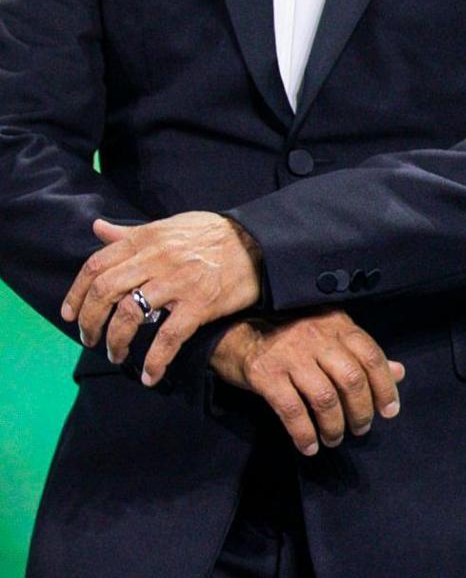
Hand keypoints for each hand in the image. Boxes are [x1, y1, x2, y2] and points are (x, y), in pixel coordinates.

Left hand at [62, 214, 265, 383]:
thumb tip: (98, 229)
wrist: (262, 242)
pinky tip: (150, 375)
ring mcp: (178, 282)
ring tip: (115, 355)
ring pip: (129, 315)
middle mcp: (157, 259)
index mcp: (146, 240)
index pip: (95, 266)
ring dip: (115, 341)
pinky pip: (169, 336)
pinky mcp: (201, 303)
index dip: (76, 293)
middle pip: (105, 292)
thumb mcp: (170, 226)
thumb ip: (131, 233)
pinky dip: (155, 360)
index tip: (69, 314)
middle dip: (89, 321)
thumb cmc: (213, 235)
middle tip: (88, 339)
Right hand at [210, 311, 405, 456]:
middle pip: (352, 379)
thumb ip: (363, 355)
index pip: (372, 357)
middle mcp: (318, 338)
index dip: (385, 387)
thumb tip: (399, 372)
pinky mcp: (266, 375)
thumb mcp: (330, 338)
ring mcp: (291, 356)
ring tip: (335, 439)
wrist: (237, 332)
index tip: (389, 411)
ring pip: (324, 397)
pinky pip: (292, 410)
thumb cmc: (291, 336)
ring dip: (334, 425)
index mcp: (338, 326)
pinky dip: (304, 433)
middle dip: (361, 411)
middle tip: (362, 429)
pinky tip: (309, 447)